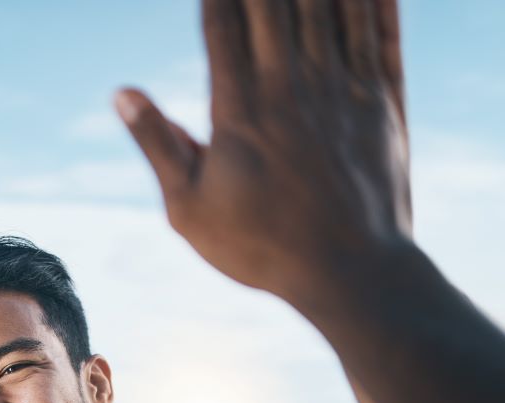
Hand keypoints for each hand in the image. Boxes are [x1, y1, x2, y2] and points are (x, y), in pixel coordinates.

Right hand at [116, 0, 413, 302]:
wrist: (350, 274)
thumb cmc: (259, 248)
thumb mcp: (189, 208)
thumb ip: (158, 145)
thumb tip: (122, 92)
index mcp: (240, 111)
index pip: (221, 22)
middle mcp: (291, 88)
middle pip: (273, 2)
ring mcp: (341, 91)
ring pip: (327, 4)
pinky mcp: (382, 103)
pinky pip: (376, 30)